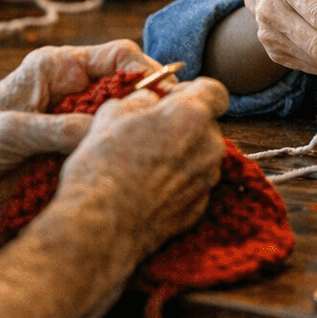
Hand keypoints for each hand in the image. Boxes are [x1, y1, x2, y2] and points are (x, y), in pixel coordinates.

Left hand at [0, 40, 157, 223]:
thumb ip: (55, 130)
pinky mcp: (65, 158)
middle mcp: (70, 94)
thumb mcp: (8, 132)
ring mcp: (69, 127)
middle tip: (176, 133)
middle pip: (127, 94)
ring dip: (136, 143)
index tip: (170, 96)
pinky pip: (102, 158)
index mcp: (57, 69)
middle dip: (152, 111)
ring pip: (119, 129)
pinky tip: (135, 181)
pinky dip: (118, 167)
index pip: (118, 57)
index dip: (148, 72)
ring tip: (162, 160)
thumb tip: (104, 135)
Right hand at [57, 75, 228, 259]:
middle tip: (150, 134)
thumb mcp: (112, 115)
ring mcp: (207, 180)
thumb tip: (151, 100)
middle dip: (184, 125)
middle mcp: (209, 146)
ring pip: (201, 155)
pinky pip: (193, 184)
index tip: (175, 97)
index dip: (195, 91)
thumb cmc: (103, 166)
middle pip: (206, 125)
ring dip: (181, 154)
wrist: (100, 225)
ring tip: (144, 164)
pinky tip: (148, 187)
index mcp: (191, 115)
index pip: (216, 91)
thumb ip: (142, 99)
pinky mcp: (199, 207)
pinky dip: (177, 182)